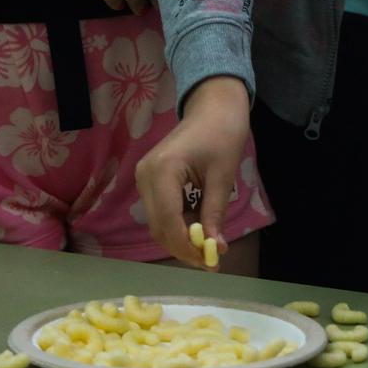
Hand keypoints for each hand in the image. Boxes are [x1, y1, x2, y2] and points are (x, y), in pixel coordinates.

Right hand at [136, 77, 249, 268]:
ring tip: (207, 249)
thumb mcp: (223, 175)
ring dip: (180, 239)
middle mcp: (145, 176)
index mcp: (162, 171)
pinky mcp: (148, 179)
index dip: (187, 247)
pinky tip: (197, 230)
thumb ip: (214, 213)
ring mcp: (143, 177)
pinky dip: (177, 225)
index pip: (168, 222)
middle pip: (158, 226)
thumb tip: (216, 248)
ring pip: (156, 222)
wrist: (214, 105)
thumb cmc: (223, 133)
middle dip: (183, 247)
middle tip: (211, 260)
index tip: (210, 262)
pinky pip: (159, 211)